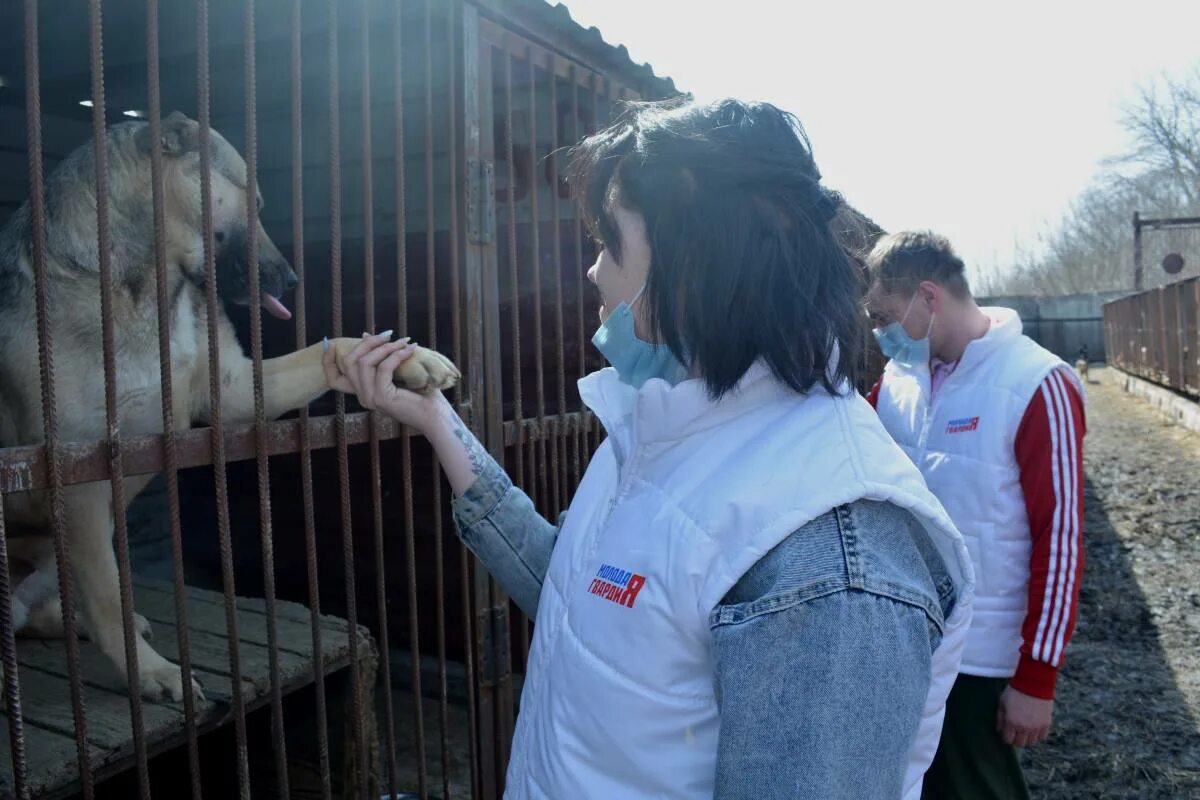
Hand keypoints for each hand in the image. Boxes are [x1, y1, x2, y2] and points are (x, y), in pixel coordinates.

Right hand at [322, 332, 446, 431]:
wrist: (436, 415)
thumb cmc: (421, 393)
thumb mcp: (396, 370)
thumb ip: (380, 356)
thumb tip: (365, 335)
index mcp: (363, 392)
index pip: (334, 379)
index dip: (327, 361)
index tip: (331, 342)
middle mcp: (363, 397)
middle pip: (350, 362)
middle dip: (368, 343)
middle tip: (389, 335)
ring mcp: (370, 399)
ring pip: (365, 362)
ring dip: (386, 347)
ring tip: (404, 342)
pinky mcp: (382, 398)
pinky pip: (384, 368)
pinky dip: (397, 355)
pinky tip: (410, 350)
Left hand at [996, 685, 1052, 746]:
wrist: (1033, 683)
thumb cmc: (1015, 691)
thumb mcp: (1002, 703)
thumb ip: (1000, 718)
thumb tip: (999, 729)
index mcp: (1012, 722)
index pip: (1008, 740)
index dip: (1006, 736)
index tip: (1006, 732)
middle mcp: (1025, 728)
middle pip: (1020, 744)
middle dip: (1016, 739)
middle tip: (1015, 731)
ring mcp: (1037, 727)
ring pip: (1031, 742)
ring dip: (1027, 738)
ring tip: (1025, 729)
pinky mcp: (1047, 724)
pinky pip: (1042, 737)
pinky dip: (1037, 735)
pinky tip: (1034, 728)